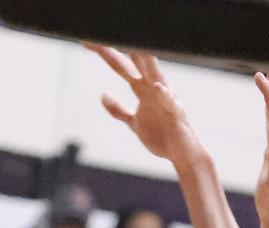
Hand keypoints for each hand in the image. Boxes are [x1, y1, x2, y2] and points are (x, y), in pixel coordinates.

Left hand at [89, 47, 202, 164]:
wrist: (182, 155)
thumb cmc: (161, 136)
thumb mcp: (134, 123)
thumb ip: (118, 109)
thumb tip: (102, 94)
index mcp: (142, 87)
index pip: (121, 65)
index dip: (105, 52)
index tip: (86, 40)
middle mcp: (154, 87)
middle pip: (136, 61)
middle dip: (123, 46)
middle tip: (107, 31)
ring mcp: (165, 99)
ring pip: (155, 75)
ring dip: (147, 60)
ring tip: (138, 45)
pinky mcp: (175, 115)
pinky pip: (169, 103)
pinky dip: (164, 95)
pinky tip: (157, 87)